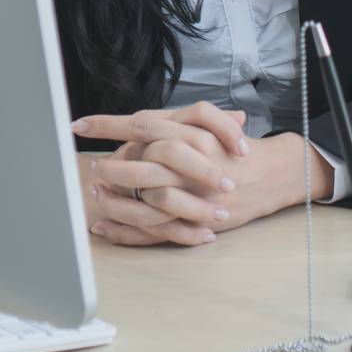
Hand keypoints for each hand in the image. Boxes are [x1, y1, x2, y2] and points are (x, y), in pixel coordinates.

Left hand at [75, 104, 333, 245]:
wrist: (272, 174)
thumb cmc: (236, 149)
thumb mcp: (208, 127)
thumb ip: (173, 125)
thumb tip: (136, 124)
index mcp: (192, 134)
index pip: (144, 124)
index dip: (109, 124)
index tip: (78, 125)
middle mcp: (192, 162)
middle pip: (142, 161)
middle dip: (112, 165)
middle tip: (94, 166)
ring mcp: (194, 193)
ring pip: (144, 197)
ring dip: (114, 198)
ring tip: (96, 194)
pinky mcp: (194, 220)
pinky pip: (152, 227)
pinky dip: (123, 228)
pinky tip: (102, 224)